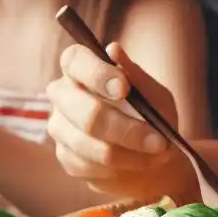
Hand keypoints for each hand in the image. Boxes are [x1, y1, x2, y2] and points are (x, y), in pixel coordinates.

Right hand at [46, 42, 185, 197]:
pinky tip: (135, 162)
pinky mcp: (65, 156)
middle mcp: (63, 94)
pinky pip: (90, 165)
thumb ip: (137, 77)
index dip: (96, 73)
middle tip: (158, 140)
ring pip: (88, 144)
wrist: (149, 154)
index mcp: (82, 69)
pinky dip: (120, 166)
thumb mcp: (154, 95)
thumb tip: (114, 49)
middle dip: (125, 129)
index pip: (74, 60)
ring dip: (129, 153)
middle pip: (84, 111)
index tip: (124, 88)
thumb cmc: (151, 116)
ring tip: (155, 153)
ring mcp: (59, 127)